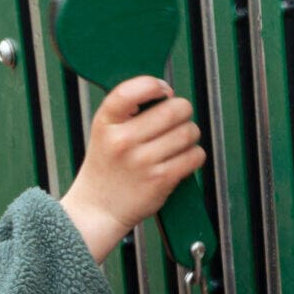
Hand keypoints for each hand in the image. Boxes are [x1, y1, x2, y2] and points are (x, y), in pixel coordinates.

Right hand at [60, 76, 205, 262]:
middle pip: (174, 109)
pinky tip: (180, 159)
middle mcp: (123, 140)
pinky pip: (195, 156)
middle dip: (182, 111)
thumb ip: (129, 110)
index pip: (131, 91)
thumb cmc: (107, 166)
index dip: (155, 85)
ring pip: (189, 132)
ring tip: (176, 142)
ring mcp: (142, 161)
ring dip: (190, 134)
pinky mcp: (161, 180)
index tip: (163, 91)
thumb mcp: (104, 131)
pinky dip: (194, 155)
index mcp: (106, 122)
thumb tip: (168, 93)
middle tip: (175, 120)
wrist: (98, 208)